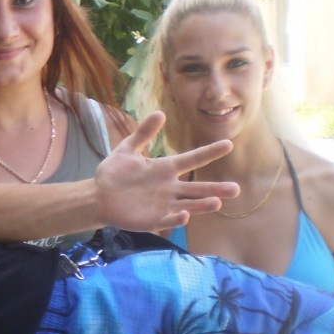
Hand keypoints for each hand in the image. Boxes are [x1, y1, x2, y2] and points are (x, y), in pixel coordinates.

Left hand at [95, 111, 240, 231]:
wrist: (98, 196)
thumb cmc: (114, 173)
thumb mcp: (127, 149)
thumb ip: (143, 133)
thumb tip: (160, 113)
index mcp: (165, 169)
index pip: (192, 159)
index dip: (209, 153)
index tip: (227, 144)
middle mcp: (170, 187)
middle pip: (197, 188)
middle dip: (216, 188)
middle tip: (236, 189)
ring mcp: (163, 204)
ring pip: (188, 204)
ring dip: (203, 204)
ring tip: (218, 203)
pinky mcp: (153, 219)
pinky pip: (168, 220)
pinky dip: (176, 218)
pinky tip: (185, 215)